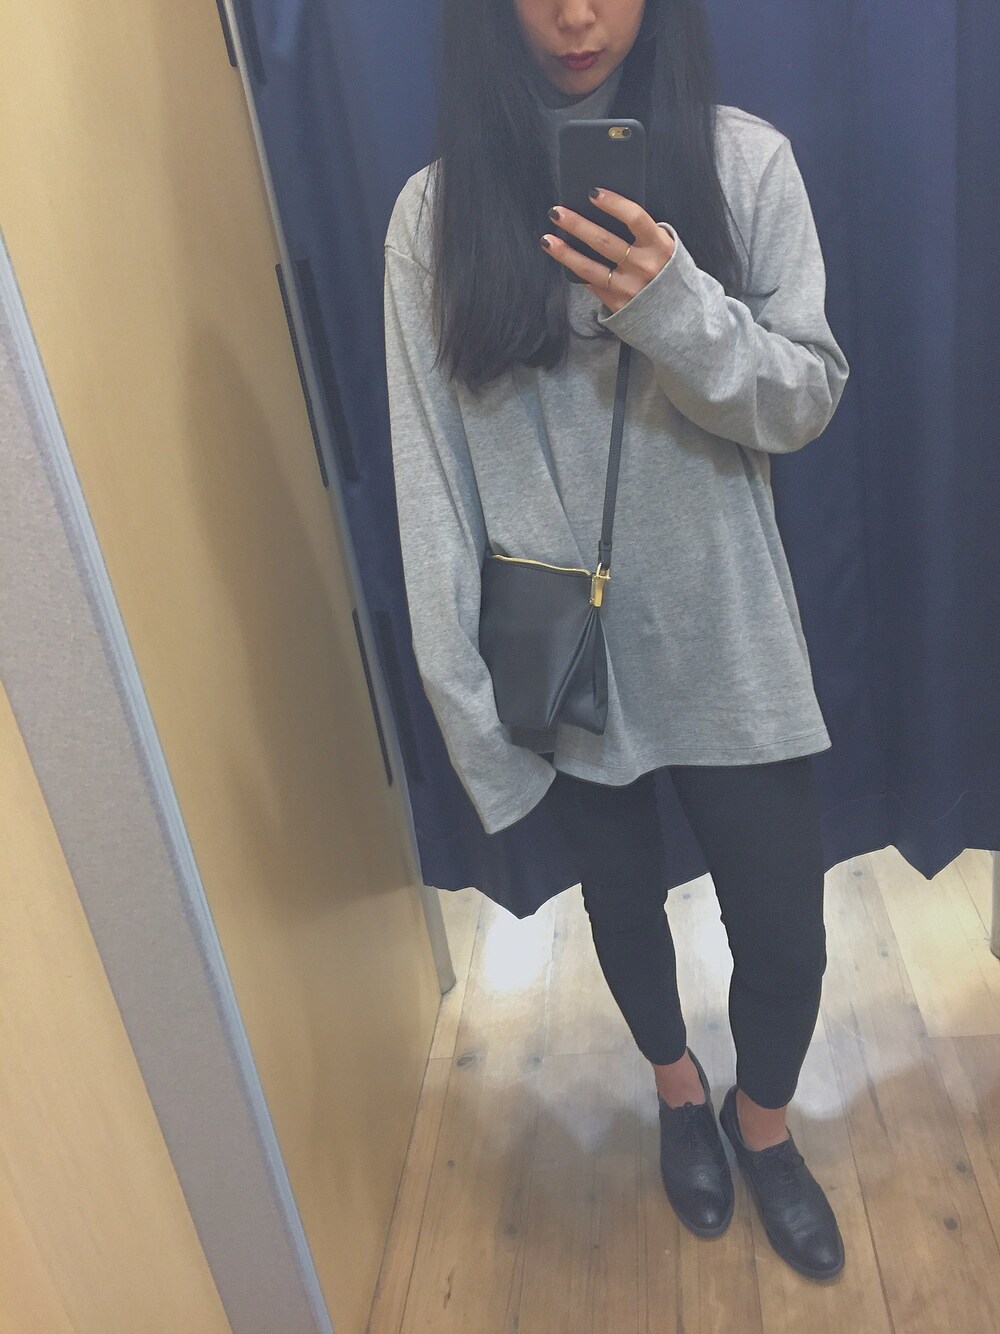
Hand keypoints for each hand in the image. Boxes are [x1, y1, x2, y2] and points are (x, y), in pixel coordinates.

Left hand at [540, 187, 675, 312]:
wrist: (680, 315)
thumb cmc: (666, 272)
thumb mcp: (664, 248)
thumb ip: (644, 232)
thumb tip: (605, 212)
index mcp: (659, 246)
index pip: (635, 218)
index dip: (613, 203)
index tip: (592, 192)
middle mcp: (644, 267)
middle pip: (604, 242)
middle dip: (577, 225)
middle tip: (557, 212)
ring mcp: (630, 288)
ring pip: (590, 268)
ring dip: (565, 253)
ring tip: (547, 239)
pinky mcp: (618, 305)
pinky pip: (592, 284)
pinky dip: (577, 272)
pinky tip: (564, 261)